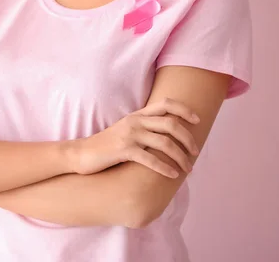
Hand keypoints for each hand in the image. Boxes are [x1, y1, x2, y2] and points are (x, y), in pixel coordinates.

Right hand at [71, 98, 200, 177]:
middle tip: (195, 152)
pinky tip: (173, 175)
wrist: (81, 154)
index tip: (197, 120)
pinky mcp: (123, 150)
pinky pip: (151, 159)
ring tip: (188, 168)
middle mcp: (134, 122)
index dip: (185, 110)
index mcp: (137, 115)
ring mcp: (129, 135)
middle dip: (188, 139)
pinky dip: (165, 168)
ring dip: (181, 157)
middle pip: (171, 124)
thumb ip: (143, 128)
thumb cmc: (106, 146)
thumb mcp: (125, 131)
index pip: (166, 104)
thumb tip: (168, 134)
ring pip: (165, 143)